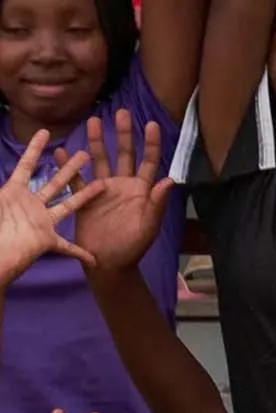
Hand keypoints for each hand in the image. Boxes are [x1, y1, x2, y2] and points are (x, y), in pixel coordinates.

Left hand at [0, 131, 98, 281]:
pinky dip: (81, 252)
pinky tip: (94, 257)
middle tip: (85, 154)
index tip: (46, 133)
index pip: (26, 166)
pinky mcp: (47, 241)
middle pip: (54, 183)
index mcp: (14, 193)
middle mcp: (31, 205)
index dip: (34, 149)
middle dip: (70, 168)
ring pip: (68, 205)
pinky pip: (67, 247)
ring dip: (85, 195)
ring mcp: (41, 222)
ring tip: (102, 184)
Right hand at [71, 110, 174, 272]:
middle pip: (124, 154)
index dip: (151, 144)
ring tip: (93, 121)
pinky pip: (76, 179)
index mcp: (142, 191)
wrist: (109, 263)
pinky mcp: (86, 198)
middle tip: (121, 112)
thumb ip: (157, 204)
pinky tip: (62, 151)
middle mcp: (124, 186)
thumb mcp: (149, 226)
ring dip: (96, 142)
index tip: (151, 124)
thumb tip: (169, 180)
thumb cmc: (133, 247)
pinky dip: (69, 166)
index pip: (149, 162)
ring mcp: (104, 190)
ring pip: (100, 161)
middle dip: (123, 134)